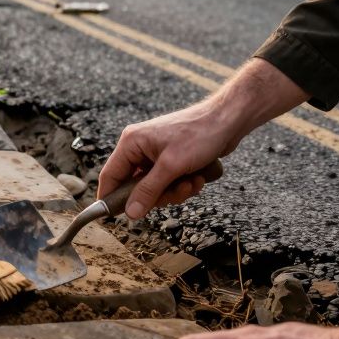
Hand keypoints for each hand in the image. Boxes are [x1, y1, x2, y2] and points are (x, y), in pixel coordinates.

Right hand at [97, 100, 234, 218]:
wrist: (227, 121)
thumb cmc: (199, 134)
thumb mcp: (171, 167)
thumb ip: (148, 191)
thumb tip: (130, 212)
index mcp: (131, 143)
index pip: (110, 176)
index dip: (111, 198)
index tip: (117, 217)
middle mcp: (139, 148)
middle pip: (135, 186)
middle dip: (158, 194)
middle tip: (175, 192)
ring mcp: (155, 154)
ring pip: (154, 188)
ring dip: (174, 191)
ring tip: (191, 182)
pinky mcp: (170, 160)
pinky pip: (168, 183)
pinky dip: (182, 185)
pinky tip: (197, 178)